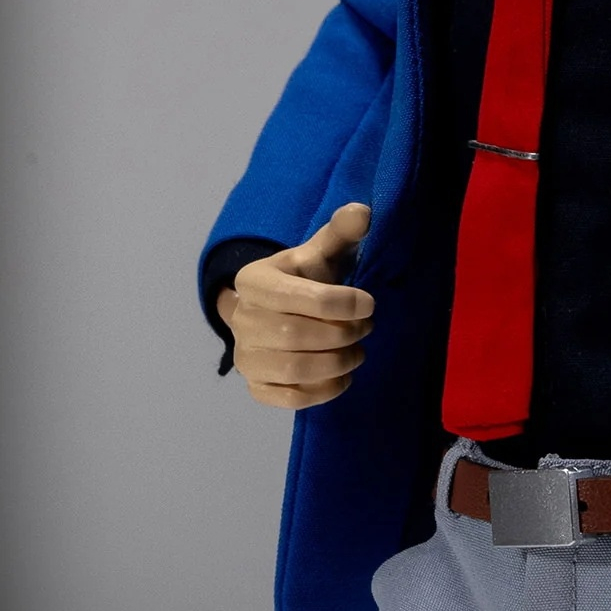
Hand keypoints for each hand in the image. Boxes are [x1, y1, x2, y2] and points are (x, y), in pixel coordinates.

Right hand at [218, 202, 374, 408]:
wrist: (280, 308)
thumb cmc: (306, 276)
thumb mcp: (321, 250)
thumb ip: (341, 231)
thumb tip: (362, 212)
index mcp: (253, 281)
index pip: (295, 297)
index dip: (339, 303)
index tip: (370, 304)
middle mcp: (241, 319)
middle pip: (294, 336)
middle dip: (341, 334)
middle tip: (367, 328)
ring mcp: (245, 356)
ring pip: (293, 369)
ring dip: (336, 363)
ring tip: (359, 352)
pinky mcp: (256, 386)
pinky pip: (288, 398)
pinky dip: (322, 391)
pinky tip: (343, 377)